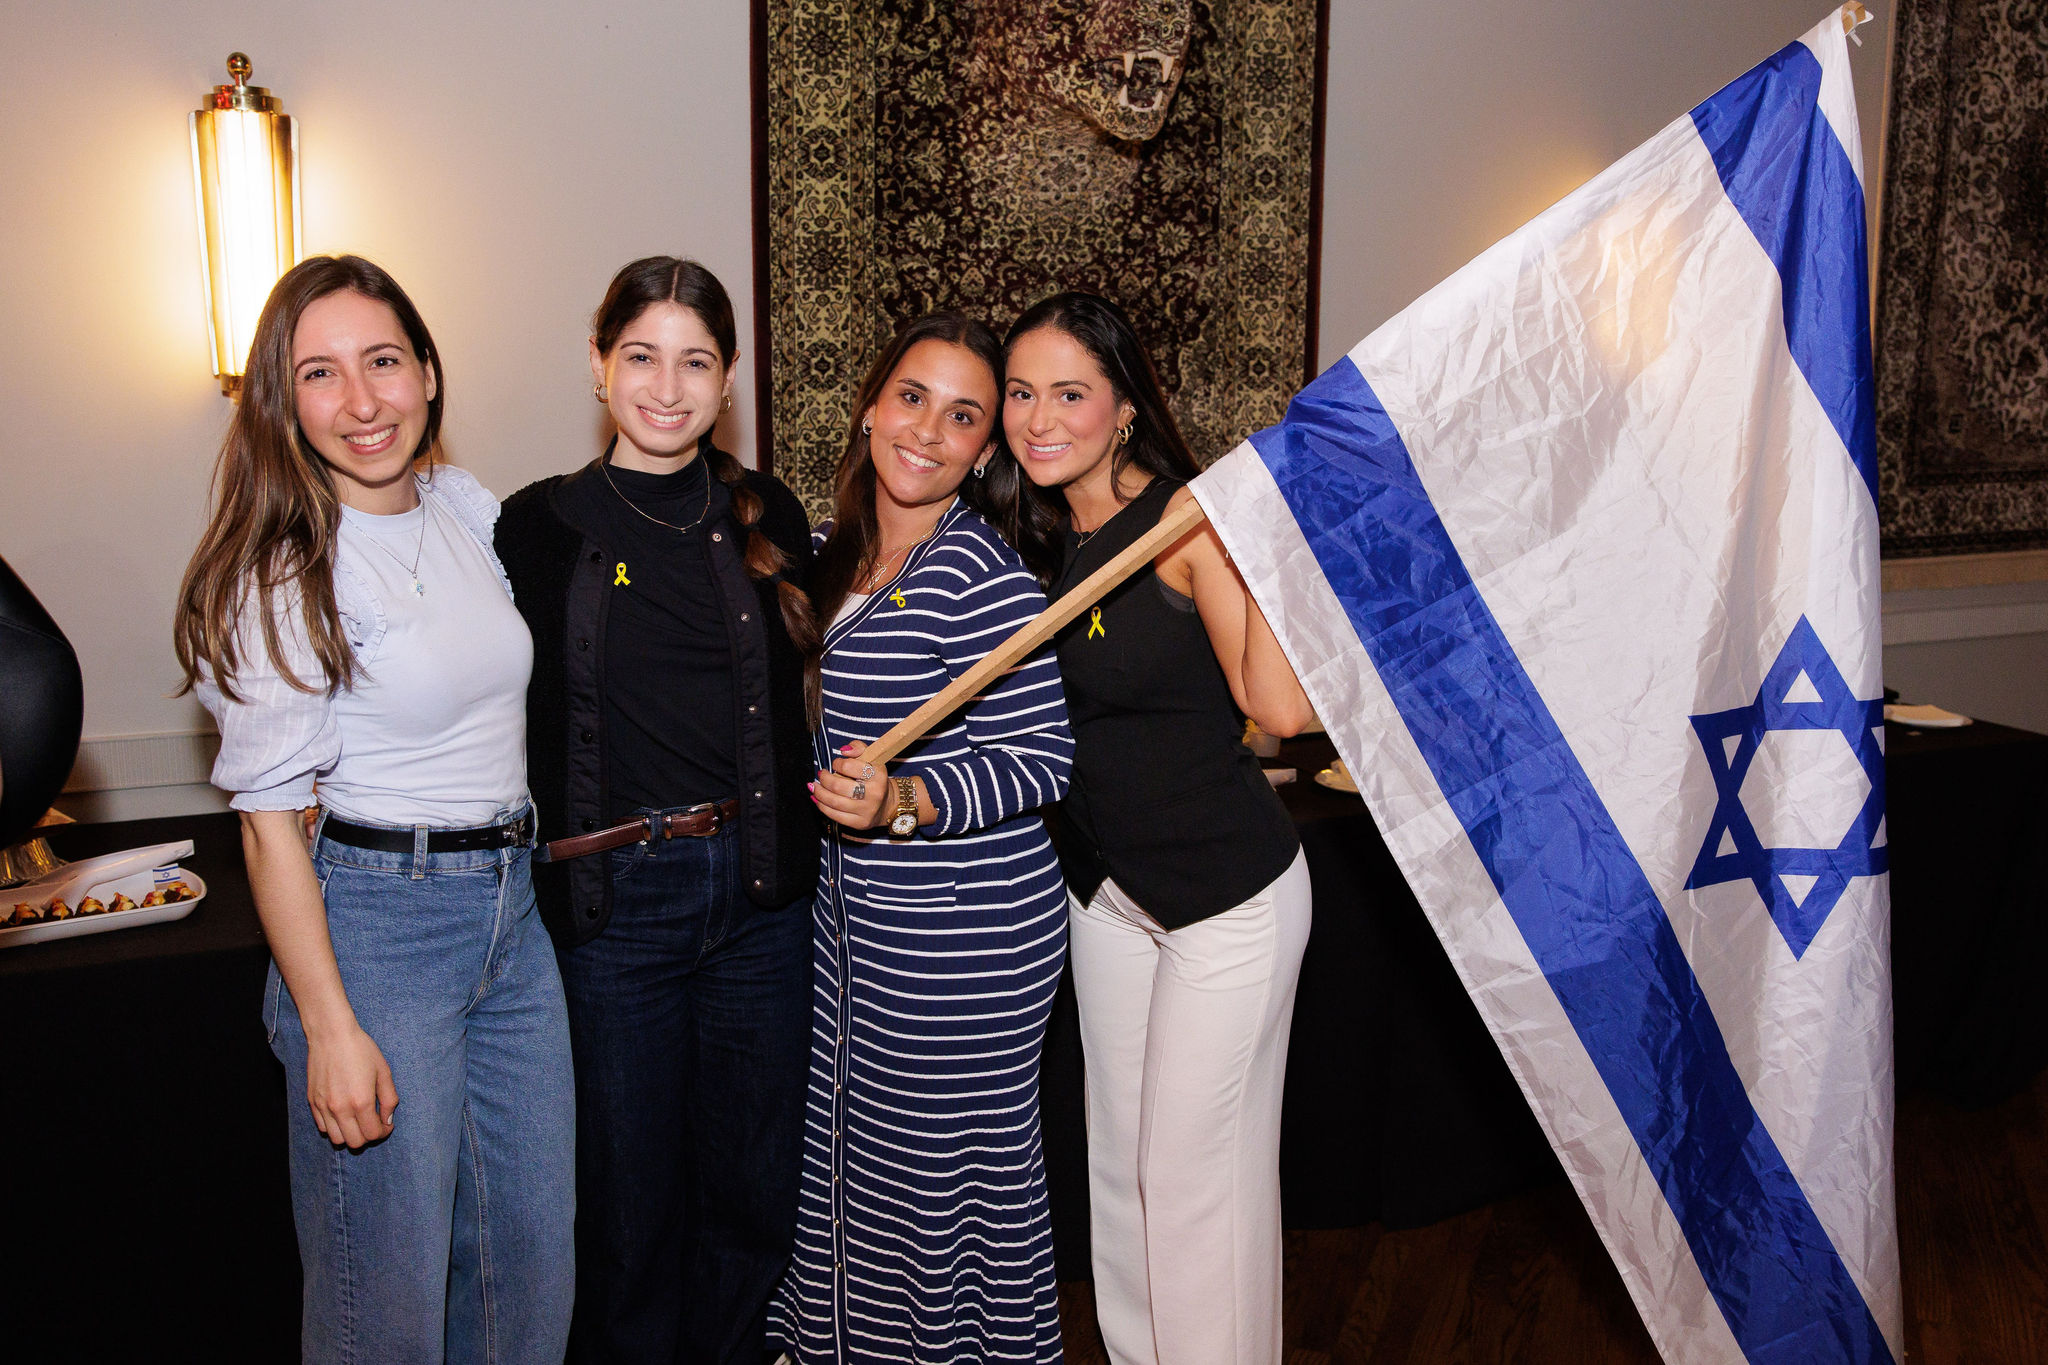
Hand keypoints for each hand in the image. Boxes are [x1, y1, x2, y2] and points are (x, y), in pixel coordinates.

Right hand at [304, 1020, 397, 1149]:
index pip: (372, 1134)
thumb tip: (388, 1120)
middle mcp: (340, 1109)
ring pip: (337, 1139)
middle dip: (368, 1137)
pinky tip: (343, 1114)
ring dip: (350, 1135)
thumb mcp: (383, 1071)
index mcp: (361, 1101)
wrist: (331, 1035)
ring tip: (358, 1121)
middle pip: (355, 1143)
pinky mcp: (312, 1102)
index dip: (383, 1132)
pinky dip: (334, 1127)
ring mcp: (324, 1107)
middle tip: (374, 1124)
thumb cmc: (361, 1050)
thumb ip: (389, 1099)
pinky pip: (323, 1127)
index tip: (386, 1124)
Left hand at [811, 741, 894, 829]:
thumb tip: (844, 751)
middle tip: (821, 775)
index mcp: (879, 775)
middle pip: (838, 786)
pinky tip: (817, 799)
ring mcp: (867, 810)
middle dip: (824, 779)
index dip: (837, 763)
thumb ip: (858, 748)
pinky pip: (834, 815)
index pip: (849, 766)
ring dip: (819, 793)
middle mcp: (874, 793)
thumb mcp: (872, 759)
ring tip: (815, 787)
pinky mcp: (859, 823)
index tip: (836, 764)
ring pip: (834, 802)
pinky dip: (822, 806)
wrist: (887, 804)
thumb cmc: (875, 779)